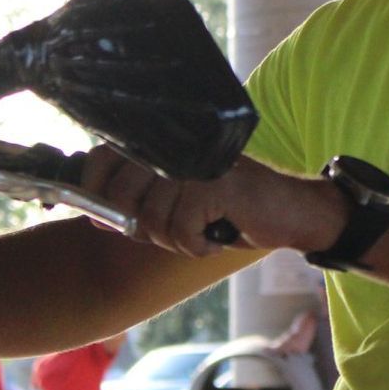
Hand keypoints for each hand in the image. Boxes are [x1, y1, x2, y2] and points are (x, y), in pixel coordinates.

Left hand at [78, 146, 346, 257]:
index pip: (103, 157)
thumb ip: (140, 202)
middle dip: (143, 228)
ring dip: (176, 240)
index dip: (95, 190)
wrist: (293, 211)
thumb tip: (96, 216)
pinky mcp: (215, 183)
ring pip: (152, 219)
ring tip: (203, 231)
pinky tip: (218, 235)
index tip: (106, 217)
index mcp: (166, 143)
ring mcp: (196, 162)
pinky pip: (181, 231)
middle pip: (123, 196)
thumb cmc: (233, 208)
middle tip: (174, 230)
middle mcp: (177, 145)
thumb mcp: (180, 202)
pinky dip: (197, 246)